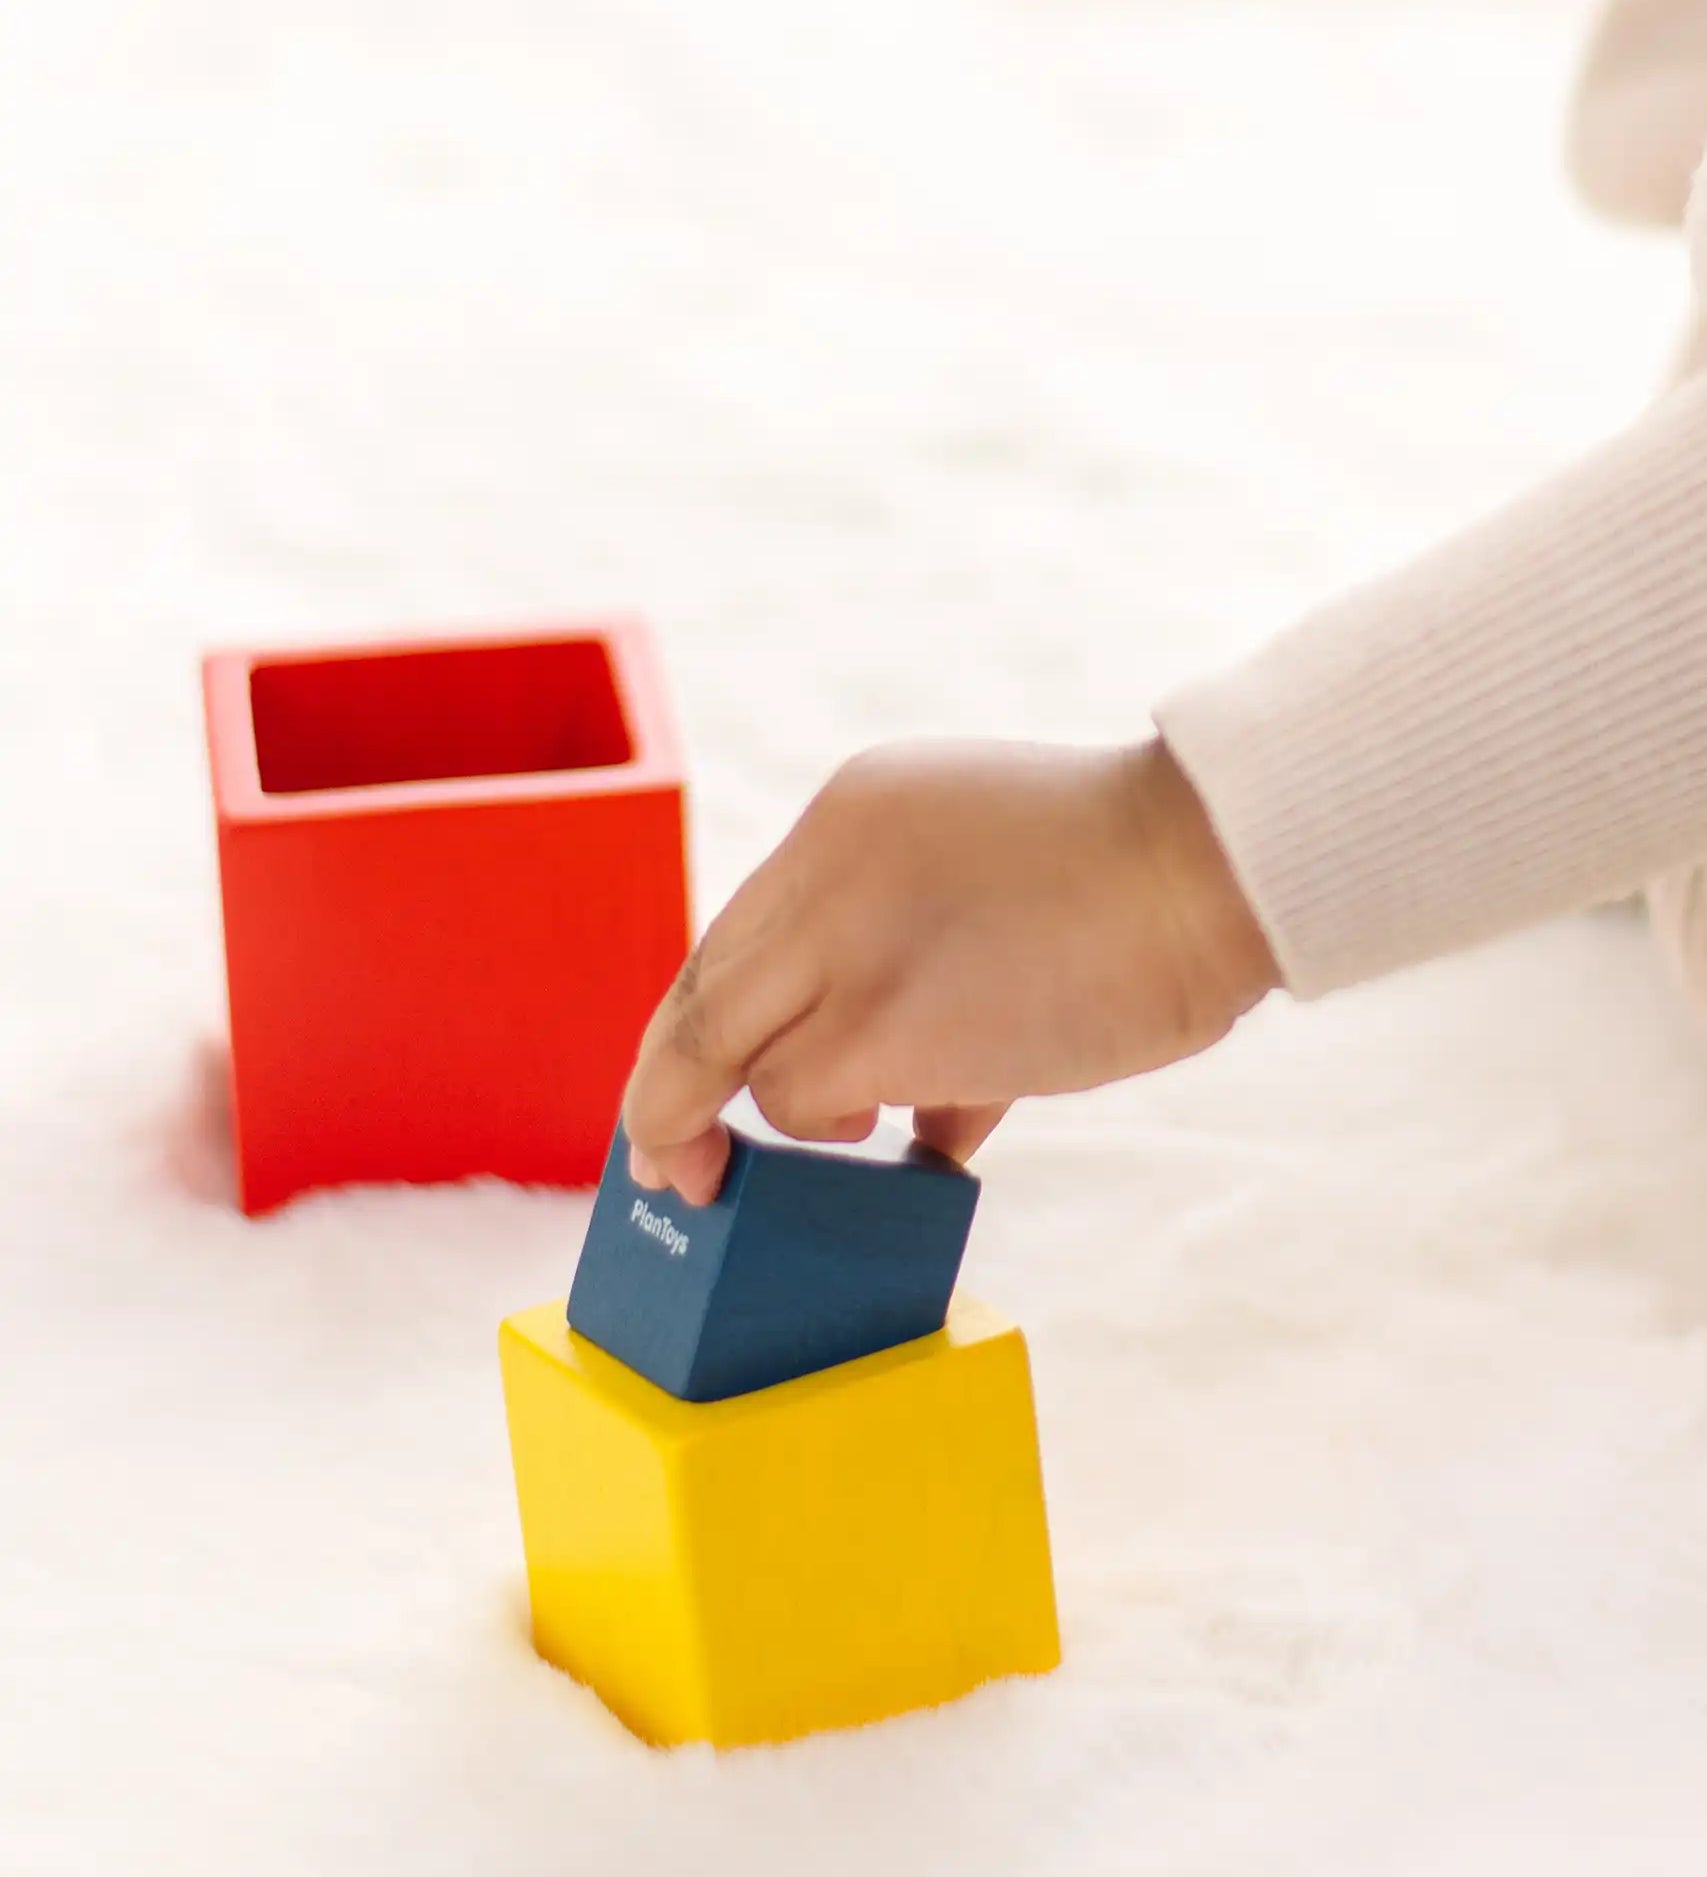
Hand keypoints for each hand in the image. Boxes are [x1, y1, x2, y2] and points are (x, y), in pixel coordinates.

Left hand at [621, 737, 1277, 1202]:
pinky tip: (915, 1148)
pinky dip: (835, 1140)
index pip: (737, 934)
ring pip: (735, 1060)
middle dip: (672, 1094)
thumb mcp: (982, 880)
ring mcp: (840, 946)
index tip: (697, 1085)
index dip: (705, 1021)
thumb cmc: (1132, 881)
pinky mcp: (875, 1025)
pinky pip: (797, 1106)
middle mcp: (821, 869)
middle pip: (699, 995)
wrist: (1208, 864)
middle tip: (675, 1165)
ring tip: (871, 1118)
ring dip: (795, 1115)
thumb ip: (915, 969)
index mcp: (848, 816)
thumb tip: (914, 1114)